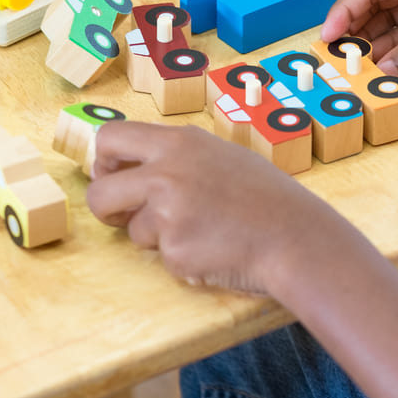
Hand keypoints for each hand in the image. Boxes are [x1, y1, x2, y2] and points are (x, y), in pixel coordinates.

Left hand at [85, 122, 361, 294]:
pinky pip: (163, 257)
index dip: (104, 162)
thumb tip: (138, 168)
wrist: (297, 238)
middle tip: (123, 217)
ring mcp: (168, 212)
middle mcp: (166, 172)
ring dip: (157, 238)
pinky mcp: (175, 249)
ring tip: (202, 233)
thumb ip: (179, 159)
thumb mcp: (222, 157)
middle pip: (100, 190)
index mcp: (179, 143)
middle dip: (106, 208)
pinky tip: (215, 251)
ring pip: (133, 231)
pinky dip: (183, 259)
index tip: (114, 178)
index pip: (110, 138)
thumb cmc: (267, 200)